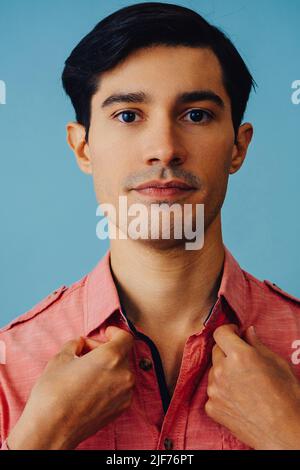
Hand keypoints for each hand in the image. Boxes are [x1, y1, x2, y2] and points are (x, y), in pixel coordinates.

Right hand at [7, 326, 134, 449]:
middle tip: (86, 353)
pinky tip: (91, 386)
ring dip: (109, 366)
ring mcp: (125, 393)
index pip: (125, 337)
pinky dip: (111, 381)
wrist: (51, 429)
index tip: (106, 333)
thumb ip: (75, 344)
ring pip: (122, 370)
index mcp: (111, 357)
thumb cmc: (53, 393)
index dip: (115, 332)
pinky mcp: (122, 408)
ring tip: (87, 371)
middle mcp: (123, 374)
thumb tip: (80, 343)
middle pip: (122, 353)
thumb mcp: (61, 358)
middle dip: (105, 349)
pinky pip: (121, 387)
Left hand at [205, 324, 299, 448]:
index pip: (221, 333)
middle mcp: (222, 370)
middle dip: (227, 352)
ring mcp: (214, 390)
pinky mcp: (211, 407)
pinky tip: (239, 399)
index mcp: (239, 355)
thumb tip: (248, 331)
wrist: (284, 433)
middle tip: (243, 361)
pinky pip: (213, 392)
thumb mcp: (277, 363)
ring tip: (244, 384)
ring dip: (224, 372)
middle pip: (216, 351)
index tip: (235, 333)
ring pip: (214, 372)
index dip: (228, 330)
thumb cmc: (287, 397)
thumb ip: (257, 344)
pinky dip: (222, 392)